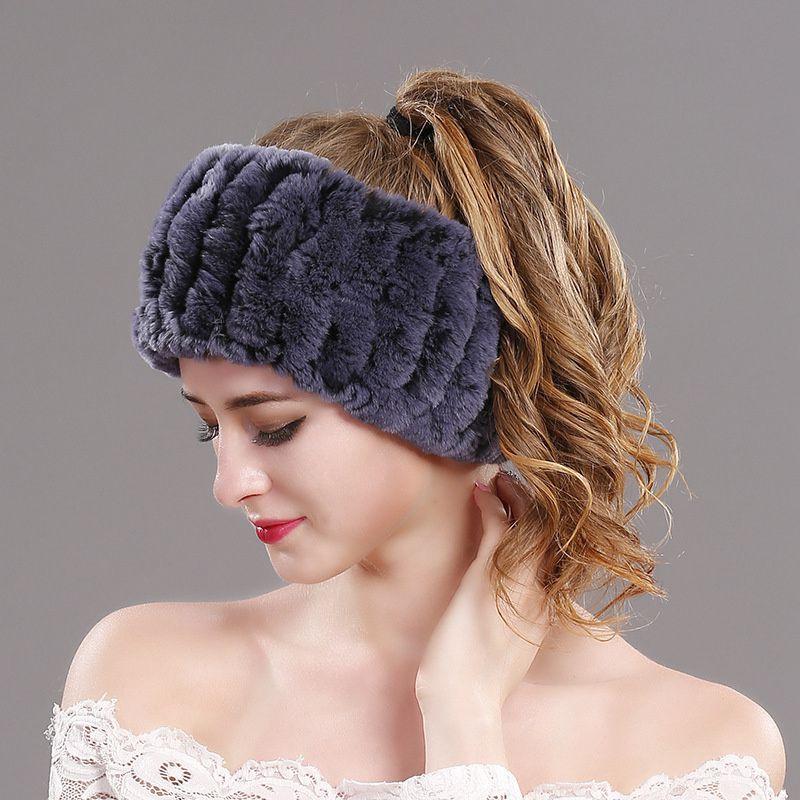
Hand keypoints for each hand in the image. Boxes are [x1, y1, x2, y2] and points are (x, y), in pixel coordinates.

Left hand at [415, 470, 549, 713]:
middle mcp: (540, 591)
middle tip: (519, 482)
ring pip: (530, 524)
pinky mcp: (488, 577)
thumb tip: (508, 606)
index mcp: (547, 608)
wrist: (464, 701)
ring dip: (515, 495)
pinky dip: (491, 504)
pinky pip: (500, 528)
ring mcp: (517, 582)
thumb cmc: (478, 680)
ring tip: (501, 476)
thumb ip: (518, 621)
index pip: (557, 554)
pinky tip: (481, 488)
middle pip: (552, 533)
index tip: (538, 507)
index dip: (550, 526)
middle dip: (538, 503)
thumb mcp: (510, 648)